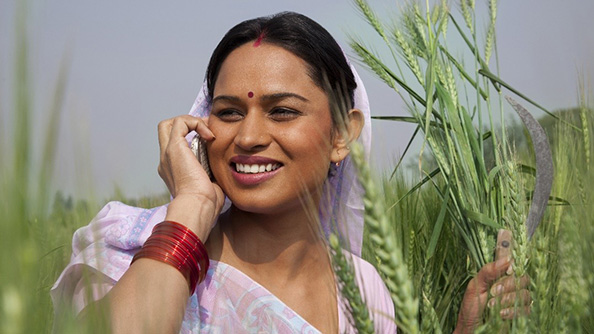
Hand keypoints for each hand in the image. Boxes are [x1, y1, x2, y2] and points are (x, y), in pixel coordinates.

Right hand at [157, 115, 224, 237]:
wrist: (198, 207)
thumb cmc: (207, 204)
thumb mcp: (210, 186)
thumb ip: (212, 175)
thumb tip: (223, 172)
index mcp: (173, 170)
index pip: (175, 145)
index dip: (191, 136)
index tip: (210, 140)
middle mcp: (166, 161)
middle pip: (166, 131)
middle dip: (187, 124)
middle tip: (207, 131)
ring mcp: (168, 154)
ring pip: (169, 124)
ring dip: (191, 122)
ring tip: (208, 132)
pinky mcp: (174, 148)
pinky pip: (181, 122)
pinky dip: (196, 123)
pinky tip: (210, 136)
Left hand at [454, 258, 531, 332]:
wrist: (471, 328)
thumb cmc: (471, 307)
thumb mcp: (475, 286)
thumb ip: (488, 271)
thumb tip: (506, 260)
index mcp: (500, 277)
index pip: (515, 266)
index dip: (514, 266)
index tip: (508, 271)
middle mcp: (511, 287)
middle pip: (523, 279)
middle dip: (508, 285)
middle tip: (493, 292)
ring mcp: (517, 301)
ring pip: (525, 294)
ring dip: (508, 299)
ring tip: (492, 305)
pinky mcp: (521, 314)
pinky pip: (526, 309)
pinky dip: (513, 311)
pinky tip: (501, 314)